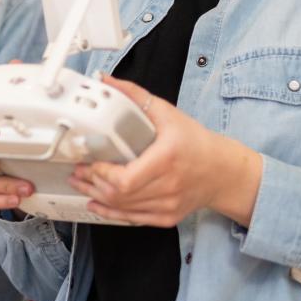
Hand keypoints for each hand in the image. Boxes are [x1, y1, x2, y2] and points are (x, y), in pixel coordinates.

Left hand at [67, 75, 262, 226]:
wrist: (223, 172)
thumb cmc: (196, 141)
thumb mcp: (167, 112)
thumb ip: (134, 95)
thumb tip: (106, 81)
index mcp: (166, 160)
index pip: (125, 179)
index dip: (101, 174)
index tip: (88, 163)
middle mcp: (168, 187)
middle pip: (120, 195)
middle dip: (92, 183)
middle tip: (77, 172)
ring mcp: (167, 206)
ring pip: (123, 209)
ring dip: (97, 197)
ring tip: (82, 184)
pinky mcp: (167, 217)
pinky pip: (133, 220)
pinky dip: (111, 213)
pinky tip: (97, 203)